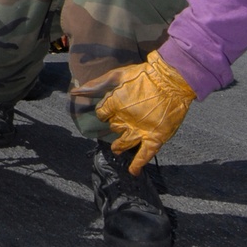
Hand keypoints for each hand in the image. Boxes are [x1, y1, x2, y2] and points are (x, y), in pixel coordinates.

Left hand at [70, 51, 195, 175]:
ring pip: (124, 142)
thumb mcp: (116, 75)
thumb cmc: (144, 75)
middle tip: (120, 123)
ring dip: (119, 146)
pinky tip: (133, 171)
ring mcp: (139, 131)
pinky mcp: (155, 138)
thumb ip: (95, 85)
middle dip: (115, 124)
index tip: (109, 110)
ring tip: (116, 149)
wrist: (171, 81)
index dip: (105, 112)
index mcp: (114, 105)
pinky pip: (144, 155)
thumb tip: (74, 91)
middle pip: (114, 127)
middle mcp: (124, 120)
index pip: (102, 113)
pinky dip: (138, 164)